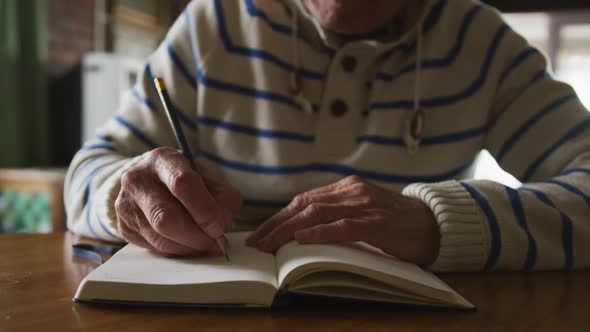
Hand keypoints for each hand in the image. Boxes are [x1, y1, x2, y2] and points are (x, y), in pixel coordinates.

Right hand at [114, 147, 241, 255]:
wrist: (150, 180)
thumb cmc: (184, 176)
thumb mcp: (205, 174)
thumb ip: (221, 192)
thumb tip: (227, 216)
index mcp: (161, 160)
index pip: (182, 184)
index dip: (205, 209)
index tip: (221, 225)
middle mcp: (137, 180)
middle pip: (166, 218)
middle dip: (198, 235)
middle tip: (217, 240)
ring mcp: (125, 205)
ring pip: (161, 238)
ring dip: (191, 247)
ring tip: (207, 243)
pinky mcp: (124, 227)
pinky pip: (155, 249)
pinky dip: (179, 251)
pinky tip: (190, 244)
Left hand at [246, 176, 439, 265]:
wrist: (435, 224)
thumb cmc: (397, 223)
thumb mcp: (363, 213)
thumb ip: (339, 216)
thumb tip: (304, 231)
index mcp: (347, 188)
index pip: (304, 200)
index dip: (279, 216)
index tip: (261, 232)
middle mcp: (352, 191)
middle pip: (304, 205)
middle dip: (275, 224)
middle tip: (255, 242)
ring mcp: (364, 205)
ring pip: (316, 213)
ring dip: (287, 230)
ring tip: (269, 245)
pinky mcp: (376, 222)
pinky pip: (342, 226)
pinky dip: (319, 232)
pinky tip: (301, 238)